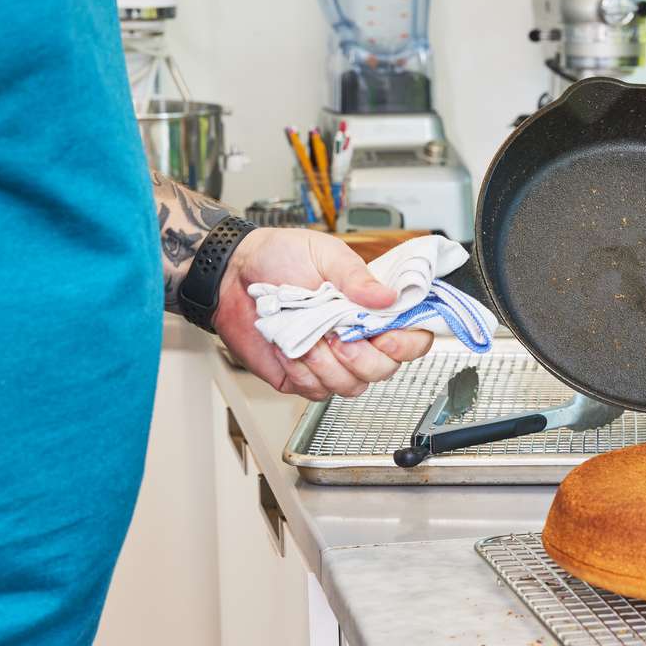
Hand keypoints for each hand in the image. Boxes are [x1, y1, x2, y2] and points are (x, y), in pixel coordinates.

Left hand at [214, 228, 433, 400]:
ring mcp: (332, 361)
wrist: (232, 275)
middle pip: (384, 369)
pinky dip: (302, 371)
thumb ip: (356, 276)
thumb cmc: (278, 257)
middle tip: (338, 335)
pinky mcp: (304, 377)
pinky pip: (316, 391)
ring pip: (351, 386)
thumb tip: (387, 297)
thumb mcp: (323, 254)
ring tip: (306, 336)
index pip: (412, 338)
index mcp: (371, 308)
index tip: (385, 335)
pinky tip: (290, 347)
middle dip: (361, 356)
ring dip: (327, 364)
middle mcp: (358, 338)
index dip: (406, 343)